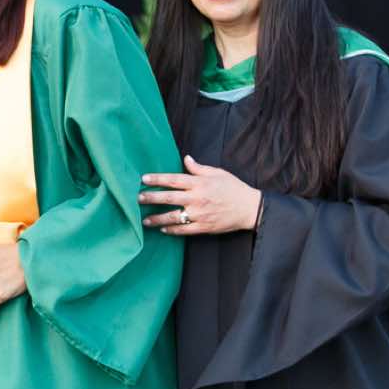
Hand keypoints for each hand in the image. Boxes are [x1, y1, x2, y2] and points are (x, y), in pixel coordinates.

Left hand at [138, 155, 262, 234]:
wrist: (249, 208)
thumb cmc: (234, 188)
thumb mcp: (218, 173)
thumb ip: (199, 168)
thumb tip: (186, 159)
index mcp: (199, 183)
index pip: (173, 179)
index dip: (157, 179)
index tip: (144, 179)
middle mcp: (197, 198)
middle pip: (168, 198)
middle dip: (151, 198)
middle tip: (138, 199)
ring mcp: (199, 214)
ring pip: (173, 217)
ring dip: (157, 218)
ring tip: (145, 220)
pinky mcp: (203, 227)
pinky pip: (183, 230)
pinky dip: (172, 230)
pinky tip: (163, 229)